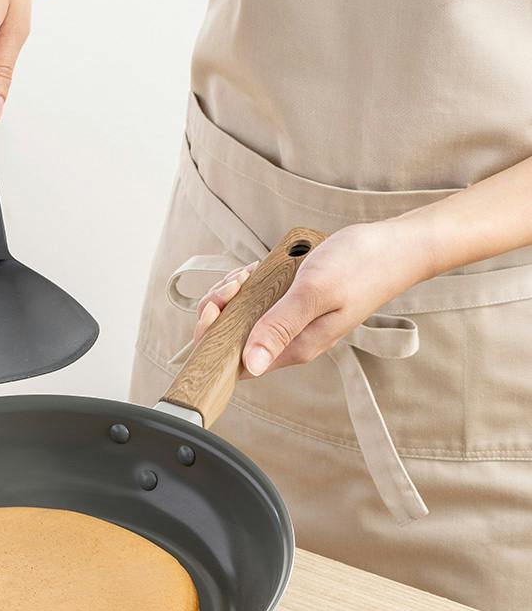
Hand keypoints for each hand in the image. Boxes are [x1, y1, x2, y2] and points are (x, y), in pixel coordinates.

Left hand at [194, 220, 425, 375]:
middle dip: (221, 311)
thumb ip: (280, 326)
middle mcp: (289, 340)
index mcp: (294, 348)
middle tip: (235, 283)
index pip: (236, 364)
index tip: (217, 309)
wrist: (397, 245)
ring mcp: (290, 321)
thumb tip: (250, 364)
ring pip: (241, 316)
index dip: (213, 341)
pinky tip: (257, 269)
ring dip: (233, 294)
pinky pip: (257, 299)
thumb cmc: (362, 266)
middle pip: (232, 339)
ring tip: (247, 273)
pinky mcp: (292, 302)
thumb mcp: (314, 292)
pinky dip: (248, 283)